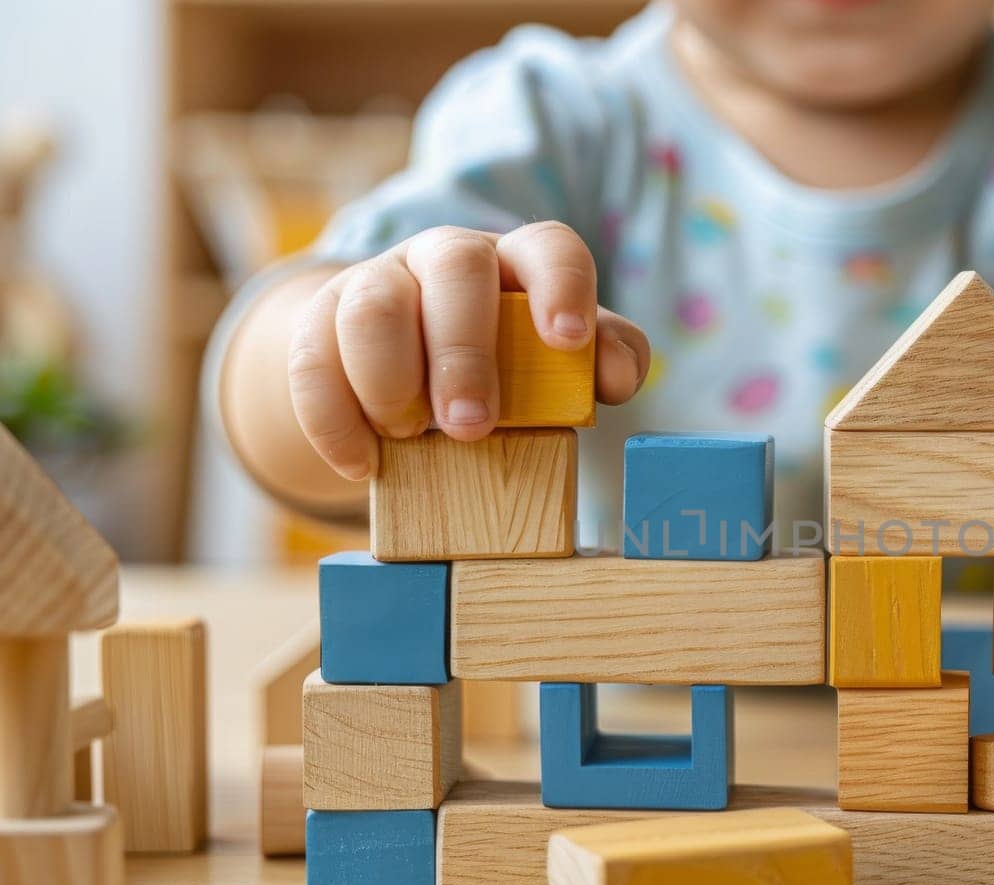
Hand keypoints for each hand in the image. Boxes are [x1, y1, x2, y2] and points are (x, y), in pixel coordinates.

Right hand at [288, 222, 649, 479]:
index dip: (561, 287)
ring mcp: (379, 280)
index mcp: (518, 262)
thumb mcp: (562, 365)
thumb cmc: (509, 366)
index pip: (548, 247)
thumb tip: (618, 376)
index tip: (566, 340)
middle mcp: (447, 256)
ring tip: (410, 435)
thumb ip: (603, 362)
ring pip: (373, 305)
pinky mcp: (320, 320)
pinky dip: (333, 419)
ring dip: (390, 380)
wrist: (411, 372)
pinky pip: (312, 358)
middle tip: (470, 426)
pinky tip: (362, 463)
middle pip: (455, 267)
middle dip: (462, 352)